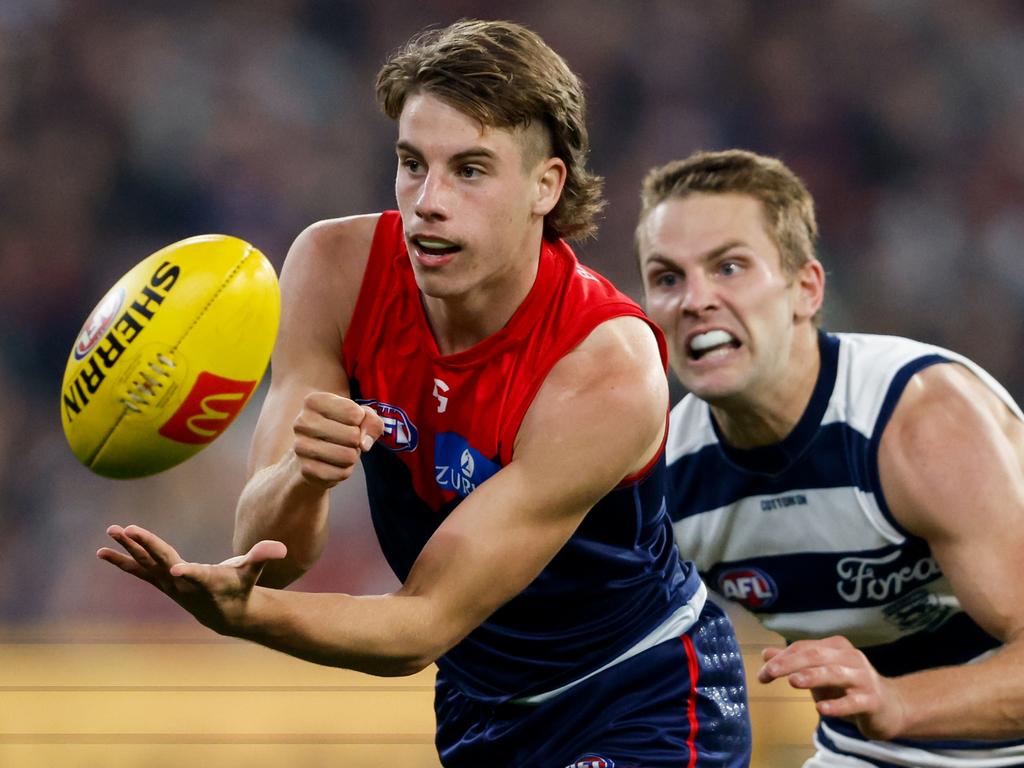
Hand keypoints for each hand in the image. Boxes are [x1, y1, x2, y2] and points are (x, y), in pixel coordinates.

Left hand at [97, 524, 286, 634]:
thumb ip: (263, 557)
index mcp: (206, 582)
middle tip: (129, 530)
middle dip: (146, 546)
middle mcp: (182, 584)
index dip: (188, 573)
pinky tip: (102, 551)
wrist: (225, 616)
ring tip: (111, 531)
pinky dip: (121, 560)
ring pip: (145, 563)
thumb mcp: (253, 574)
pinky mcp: (161, 581)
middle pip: (162, 561)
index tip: (176, 570)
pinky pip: (138, 570)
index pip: (196, 576)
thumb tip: (281, 547)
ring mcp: (168, 583)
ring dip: (127, 547)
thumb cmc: (241, 589)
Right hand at [292, 393, 384, 487]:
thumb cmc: (339, 428)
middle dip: (356, 440)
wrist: (311, 456)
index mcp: (313, 401)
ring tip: (339, 451)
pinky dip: (344, 470)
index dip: (360, 421)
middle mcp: (302, 422)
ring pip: (349, 456)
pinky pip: (342, 473)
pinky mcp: (306, 469)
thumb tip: (364, 444)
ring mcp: (301, 447)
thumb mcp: (359, 416)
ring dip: (352, 456)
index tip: (347, 421)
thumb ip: (371, 420)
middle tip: (344, 440)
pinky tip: (333, 464)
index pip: (355, 413)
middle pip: (353, 435)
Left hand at [757, 635, 908, 739]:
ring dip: (813, 676)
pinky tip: (822, 709)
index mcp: (836, 647)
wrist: (889, 707)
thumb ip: (794, 663)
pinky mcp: (873, 700)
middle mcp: (850, 658)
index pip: (804, 648)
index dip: (781, 659)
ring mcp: (863, 678)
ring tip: (793, 682)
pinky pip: (854, 702)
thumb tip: (765, 654)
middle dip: (791, 663)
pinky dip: (838, 705)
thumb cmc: (847, 687)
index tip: (762, 674)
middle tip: (770, 672)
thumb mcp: (819, 672)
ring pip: (835, 674)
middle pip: (816, 655)